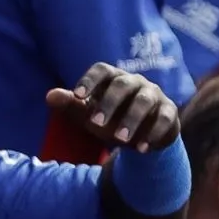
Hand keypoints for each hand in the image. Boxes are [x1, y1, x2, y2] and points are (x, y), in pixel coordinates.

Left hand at [46, 62, 180, 153]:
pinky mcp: (169, 112)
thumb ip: (70, 104)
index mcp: (112, 78)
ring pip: (144, 101)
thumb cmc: (107, 118)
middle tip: (96, 124)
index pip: (101, 70)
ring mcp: (154, 95)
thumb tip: (50, 95)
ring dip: (131, 120)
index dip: (89, 80)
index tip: (76, 95)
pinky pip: (164, 119)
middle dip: (109, 103)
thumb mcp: (86, 114)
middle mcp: (135, 82)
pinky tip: (141, 148)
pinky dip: (153, 133)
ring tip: (119, 140)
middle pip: (122, 85)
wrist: (138, 136)